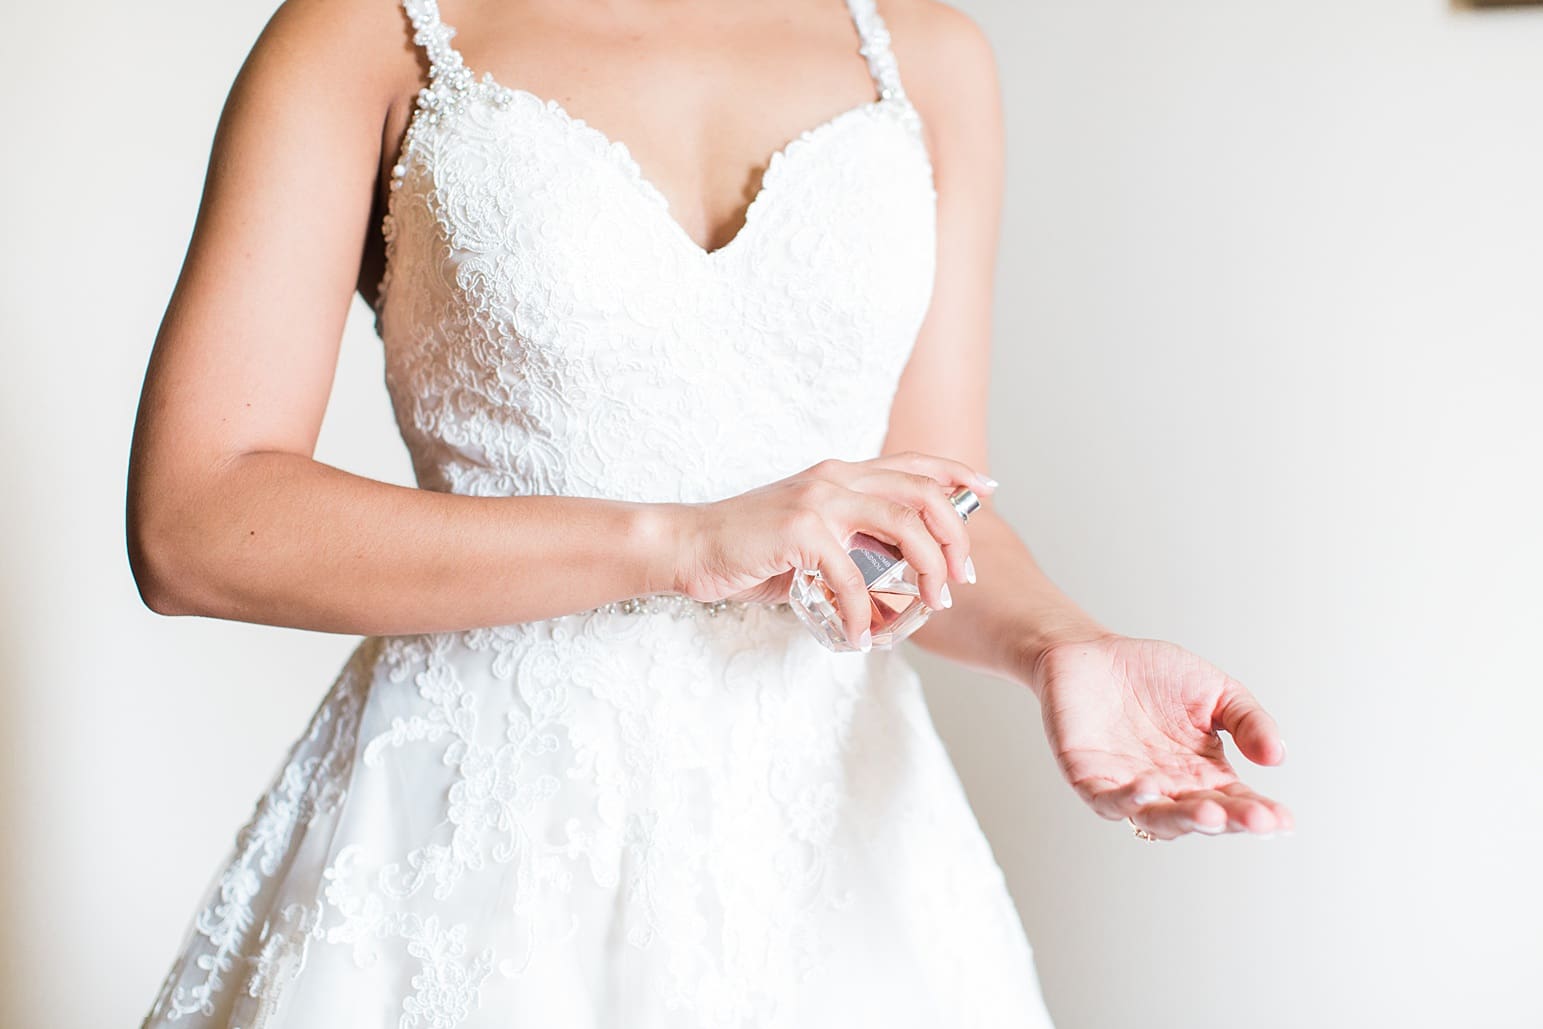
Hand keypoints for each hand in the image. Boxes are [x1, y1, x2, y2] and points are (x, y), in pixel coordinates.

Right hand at [670, 452, 994, 645]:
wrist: (688, 546)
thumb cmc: (746, 548)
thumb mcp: (807, 534)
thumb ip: (847, 541)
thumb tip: (888, 573)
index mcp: (840, 473)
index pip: (912, 462)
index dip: (956, 473)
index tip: (988, 490)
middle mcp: (835, 477)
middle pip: (922, 494)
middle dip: (954, 538)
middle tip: (960, 580)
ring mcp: (818, 501)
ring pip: (902, 527)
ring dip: (927, 570)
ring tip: (930, 607)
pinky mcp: (799, 532)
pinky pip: (851, 578)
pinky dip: (863, 614)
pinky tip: (860, 638)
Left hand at [1030, 633, 1293, 839]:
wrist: (1094, 653)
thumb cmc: (1154, 674)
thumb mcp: (1216, 691)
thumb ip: (1248, 721)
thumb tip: (1278, 757)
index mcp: (1204, 774)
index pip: (1237, 802)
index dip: (1260, 814)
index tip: (1284, 821)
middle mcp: (1170, 788)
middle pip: (1203, 817)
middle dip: (1231, 821)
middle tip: (1256, 819)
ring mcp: (1130, 787)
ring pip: (1158, 818)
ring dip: (1184, 819)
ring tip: (1210, 813)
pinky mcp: (1090, 779)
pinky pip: (1109, 800)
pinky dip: (1127, 800)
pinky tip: (1148, 789)